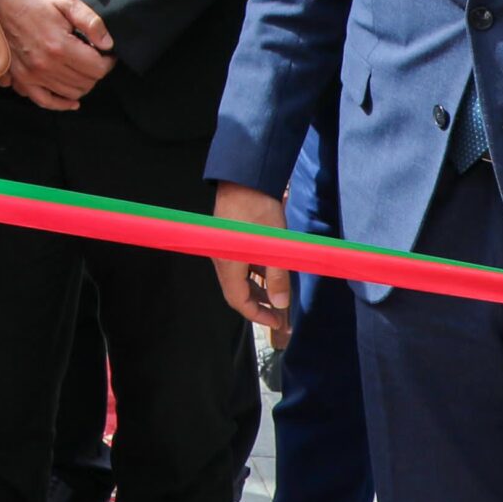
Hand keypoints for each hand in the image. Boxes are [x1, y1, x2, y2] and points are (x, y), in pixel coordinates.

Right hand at [0, 0, 116, 109]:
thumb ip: (90, 22)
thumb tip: (108, 44)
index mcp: (60, 46)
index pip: (98, 69)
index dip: (108, 61)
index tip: (106, 52)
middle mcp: (46, 65)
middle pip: (86, 82)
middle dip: (96, 71)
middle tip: (94, 58)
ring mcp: (31, 74)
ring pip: (70, 93)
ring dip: (82, 84)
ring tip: (81, 69)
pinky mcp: (20, 78)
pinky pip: (44, 100)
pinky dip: (60, 104)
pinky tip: (72, 101)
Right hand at [210, 182, 293, 339]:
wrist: (245, 179)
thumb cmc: (258, 212)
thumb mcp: (274, 246)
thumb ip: (277, 278)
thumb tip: (280, 304)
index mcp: (228, 265)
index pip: (238, 300)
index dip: (257, 316)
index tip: (277, 323)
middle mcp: (222, 260)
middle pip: (237, 291)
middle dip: (259, 305)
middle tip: (281, 314)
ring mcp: (224, 249)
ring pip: (239, 278)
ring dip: (258, 289)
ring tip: (279, 296)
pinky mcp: (230, 240)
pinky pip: (240, 265)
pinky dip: (255, 274)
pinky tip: (271, 274)